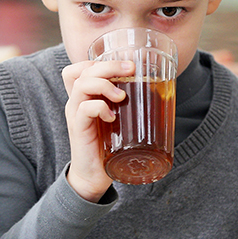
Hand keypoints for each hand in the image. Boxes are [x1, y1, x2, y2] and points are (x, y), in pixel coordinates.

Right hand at [61, 60, 132, 201]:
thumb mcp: (117, 120)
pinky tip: (112, 117)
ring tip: (121, 96)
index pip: (78, 69)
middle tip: (130, 70)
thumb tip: (162, 92)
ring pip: (81, 85)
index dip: (96, 61)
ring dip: (104, 85)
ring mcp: (75, 115)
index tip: (123, 66)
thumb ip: (127, 106)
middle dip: (109, 66)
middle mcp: (76, 102)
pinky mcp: (78, 129)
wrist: (94, 177)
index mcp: (84, 98)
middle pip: (83, 71)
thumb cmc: (108, 146)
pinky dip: (99, 107)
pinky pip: (83, 109)